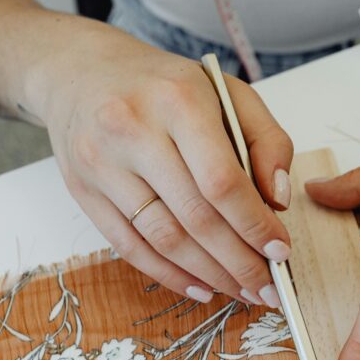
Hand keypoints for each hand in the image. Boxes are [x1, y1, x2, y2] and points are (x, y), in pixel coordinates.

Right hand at [32, 25, 292, 305]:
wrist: (79, 68)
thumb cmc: (165, 85)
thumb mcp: (228, 93)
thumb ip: (268, 141)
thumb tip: (278, 201)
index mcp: (178, 101)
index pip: (222, 181)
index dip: (254, 225)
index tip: (280, 252)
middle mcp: (133, 130)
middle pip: (195, 217)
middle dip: (238, 262)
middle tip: (268, 289)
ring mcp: (101, 163)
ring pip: (163, 238)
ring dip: (209, 275)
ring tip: (242, 291)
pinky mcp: (82, 190)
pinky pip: (129, 246)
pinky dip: (169, 274)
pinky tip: (201, 287)